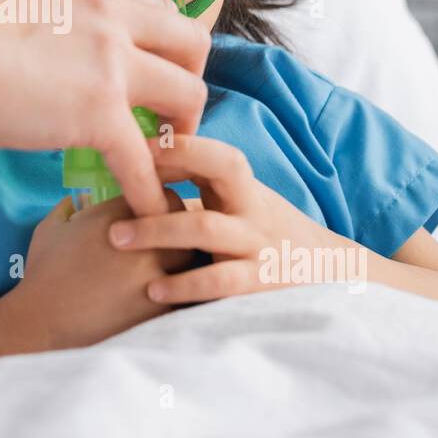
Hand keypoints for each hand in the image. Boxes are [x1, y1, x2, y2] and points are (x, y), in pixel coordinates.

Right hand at [0, 0, 211, 215]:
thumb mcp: (18, 9)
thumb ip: (49, 26)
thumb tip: (37, 50)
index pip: (160, 10)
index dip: (164, 47)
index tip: (153, 74)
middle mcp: (114, 17)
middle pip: (193, 43)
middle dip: (190, 80)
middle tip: (169, 116)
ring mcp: (113, 64)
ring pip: (190, 94)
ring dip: (185, 130)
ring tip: (165, 161)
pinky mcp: (100, 113)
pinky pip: (145, 161)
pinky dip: (151, 192)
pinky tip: (146, 215)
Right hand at [0, 193, 191, 350]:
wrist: (41, 325)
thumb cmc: (43, 275)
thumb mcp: (51, 229)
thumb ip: (68, 206)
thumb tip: (78, 198)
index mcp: (117, 217)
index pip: (163, 194)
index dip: (163, 203)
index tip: (157, 214)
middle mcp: (141, 242)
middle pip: (186, 223)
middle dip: (183, 229)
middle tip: (174, 240)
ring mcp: (154, 277)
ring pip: (193, 258)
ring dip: (187, 260)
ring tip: (176, 268)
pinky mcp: (160, 309)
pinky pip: (188, 292)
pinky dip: (185, 292)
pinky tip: (174, 294)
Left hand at [107, 136, 343, 303]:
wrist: (327, 277)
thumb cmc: (264, 230)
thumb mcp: (240, 200)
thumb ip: (200, 182)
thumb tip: (135, 161)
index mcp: (245, 188)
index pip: (215, 152)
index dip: (176, 146)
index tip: (133, 148)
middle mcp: (252, 211)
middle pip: (211, 178)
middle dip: (162, 174)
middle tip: (110, 190)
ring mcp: (257, 247)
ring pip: (207, 230)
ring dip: (158, 231)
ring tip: (117, 240)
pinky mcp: (258, 285)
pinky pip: (220, 283)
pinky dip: (184, 286)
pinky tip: (154, 290)